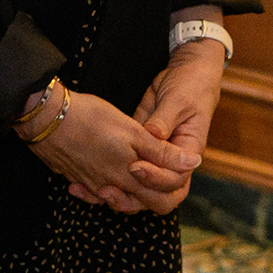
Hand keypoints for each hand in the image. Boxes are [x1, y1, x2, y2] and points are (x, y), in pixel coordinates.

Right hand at [22, 85, 196, 214]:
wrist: (47, 119)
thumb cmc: (92, 120)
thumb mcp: (133, 132)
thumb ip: (162, 153)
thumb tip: (192, 163)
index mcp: (130, 177)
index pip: (165, 199)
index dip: (177, 183)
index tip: (178, 161)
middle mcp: (112, 188)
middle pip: (144, 204)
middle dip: (157, 189)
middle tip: (161, 165)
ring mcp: (93, 186)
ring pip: (120, 199)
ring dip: (132, 188)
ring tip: (137, 163)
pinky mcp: (79, 179)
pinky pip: (98, 192)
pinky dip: (107, 185)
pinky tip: (107, 168)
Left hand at [74, 40, 226, 213]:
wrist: (186, 74)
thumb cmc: (189, 85)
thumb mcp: (178, 100)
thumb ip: (164, 120)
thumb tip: (153, 136)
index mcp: (188, 151)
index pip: (175, 180)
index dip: (155, 179)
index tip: (134, 167)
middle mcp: (172, 162)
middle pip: (158, 197)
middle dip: (135, 198)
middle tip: (110, 189)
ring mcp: (154, 159)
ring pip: (140, 191)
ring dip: (119, 195)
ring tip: (95, 189)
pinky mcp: (138, 153)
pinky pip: (126, 175)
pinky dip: (108, 182)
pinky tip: (84, 183)